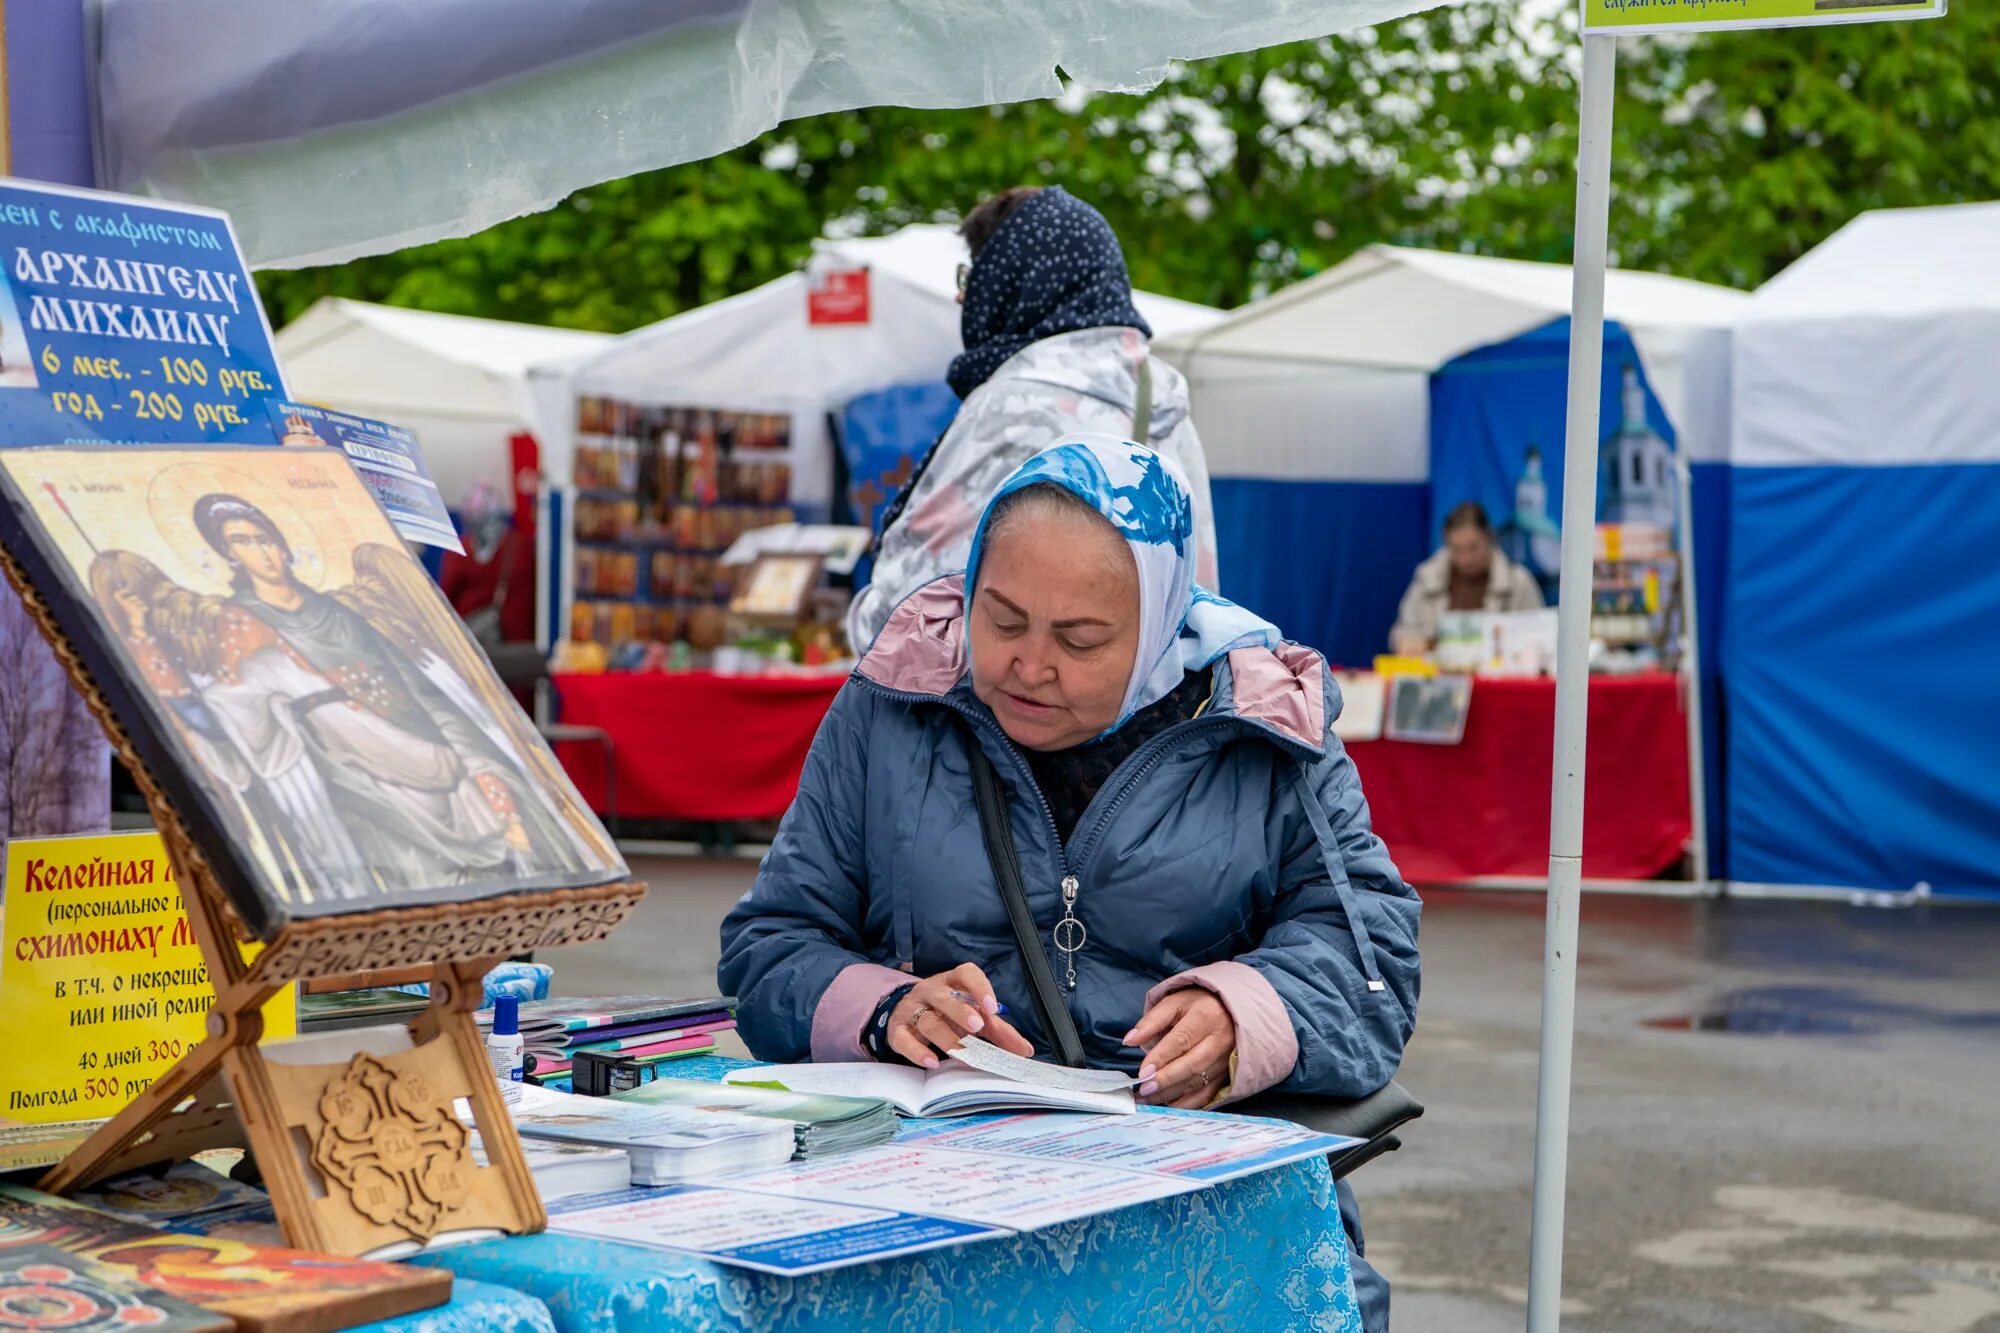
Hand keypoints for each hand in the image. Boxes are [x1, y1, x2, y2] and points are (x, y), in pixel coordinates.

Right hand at [888, 963, 1033, 1068]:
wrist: (904, 1013)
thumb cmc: (945, 1013)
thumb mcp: (972, 1015)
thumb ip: (998, 1030)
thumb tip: (1025, 1050)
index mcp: (951, 981)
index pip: (966, 974)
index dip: (980, 988)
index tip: (993, 1007)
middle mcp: (931, 991)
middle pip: (944, 998)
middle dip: (961, 1012)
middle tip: (977, 1026)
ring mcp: (912, 1009)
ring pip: (927, 1020)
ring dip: (945, 1037)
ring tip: (961, 1052)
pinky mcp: (897, 1030)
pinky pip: (904, 1039)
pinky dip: (918, 1052)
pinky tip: (932, 1062)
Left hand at [1124, 990, 1234, 1107]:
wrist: (1231, 1009)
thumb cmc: (1198, 1004)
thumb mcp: (1174, 1002)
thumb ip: (1151, 1021)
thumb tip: (1129, 1040)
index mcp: (1205, 1017)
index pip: (1182, 1039)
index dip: (1162, 1057)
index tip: (1143, 1071)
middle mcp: (1219, 1040)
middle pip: (1193, 1063)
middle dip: (1167, 1079)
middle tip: (1144, 1089)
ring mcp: (1225, 1059)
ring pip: (1199, 1081)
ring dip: (1172, 1094)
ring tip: (1148, 1099)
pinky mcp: (1226, 1074)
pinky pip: (1208, 1094)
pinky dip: (1188, 1103)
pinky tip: (1168, 1106)